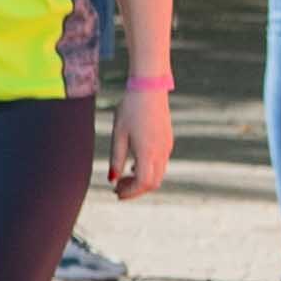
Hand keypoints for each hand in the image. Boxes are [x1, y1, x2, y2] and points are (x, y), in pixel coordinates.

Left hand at [107, 79, 170, 202]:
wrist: (149, 87)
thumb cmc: (130, 109)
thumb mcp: (118, 134)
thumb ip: (116, 158)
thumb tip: (112, 179)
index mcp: (148, 152)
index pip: (143, 183)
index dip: (130, 192)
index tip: (116, 193)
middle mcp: (161, 152)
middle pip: (153, 183)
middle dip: (135, 190)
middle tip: (118, 189)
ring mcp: (167, 146)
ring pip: (158, 174)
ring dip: (142, 180)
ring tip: (123, 177)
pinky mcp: (168, 140)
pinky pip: (161, 163)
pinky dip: (148, 170)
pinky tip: (134, 164)